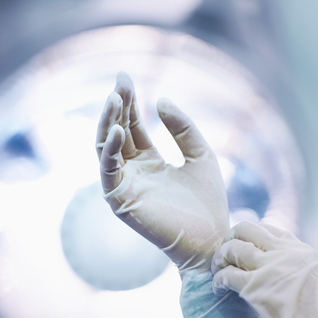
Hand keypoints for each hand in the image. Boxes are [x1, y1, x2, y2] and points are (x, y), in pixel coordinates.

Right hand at [96, 72, 229, 270]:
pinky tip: (118, 130)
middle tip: (120, 81)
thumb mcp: (200, 155)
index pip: (131, 126)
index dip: (128, 102)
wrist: (213, 239)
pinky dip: (110, 150)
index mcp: (149, 162)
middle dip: (116, 106)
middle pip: (116, 132)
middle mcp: (132, 172)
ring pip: (105, 149)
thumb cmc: (209, 204)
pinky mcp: (120, 201)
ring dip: (107, 123)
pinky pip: (108, 171)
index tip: (125, 77)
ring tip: (115, 98)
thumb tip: (160, 99)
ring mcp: (124, 186)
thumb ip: (183, 128)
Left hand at [212, 221, 317, 317]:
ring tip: (218, 273)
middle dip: (229, 241)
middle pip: (245, 229)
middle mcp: (288, 254)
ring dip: (219, 259)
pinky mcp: (257, 290)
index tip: (239, 250)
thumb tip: (269, 264)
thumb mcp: (314, 282)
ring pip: (233, 248)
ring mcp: (272, 269)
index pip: (267, 229)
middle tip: (223, 258)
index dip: (247, 237)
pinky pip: (226, 275)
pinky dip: (217, 281)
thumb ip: (293, 267)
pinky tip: (218, 290)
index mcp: (303, 251)